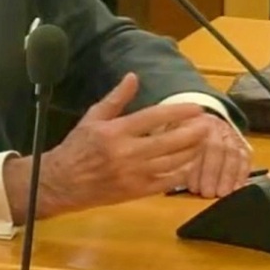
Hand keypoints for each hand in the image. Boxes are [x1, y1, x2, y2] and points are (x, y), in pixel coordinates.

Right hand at [38, 73, 207, 214]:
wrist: (62, 182)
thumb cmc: (78, 147)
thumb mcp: (93, 117)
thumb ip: (116, 98)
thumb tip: (133, 77)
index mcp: (116, 131)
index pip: (153, 118)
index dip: (178, 112)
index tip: (196, 108)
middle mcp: (127, 153)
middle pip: (169, 142)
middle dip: (193, 133)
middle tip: (207, 124)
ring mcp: (133, 175)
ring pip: (172, 163)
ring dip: (192, 151)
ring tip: (203, 141)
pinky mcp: (136, 192)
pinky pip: (166, 183)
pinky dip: (181, 173)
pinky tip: (189, 163)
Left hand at [179, 114, 251, 198]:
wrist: (201, 126)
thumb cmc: (182, 140)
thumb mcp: (173, 142)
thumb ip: (173, 155)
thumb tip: (173, 175)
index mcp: (196, 123)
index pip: (198, 143)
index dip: (197, 167)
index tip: (193, 186)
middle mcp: (216, 126)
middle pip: (217, 148)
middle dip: (213, 173)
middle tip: (208, 193)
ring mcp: (231, 135)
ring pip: (234, 154)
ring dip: (229, 176)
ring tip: (222, 193)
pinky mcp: (243, 146)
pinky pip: (245, 159)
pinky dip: (242, 174)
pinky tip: (236, 188)